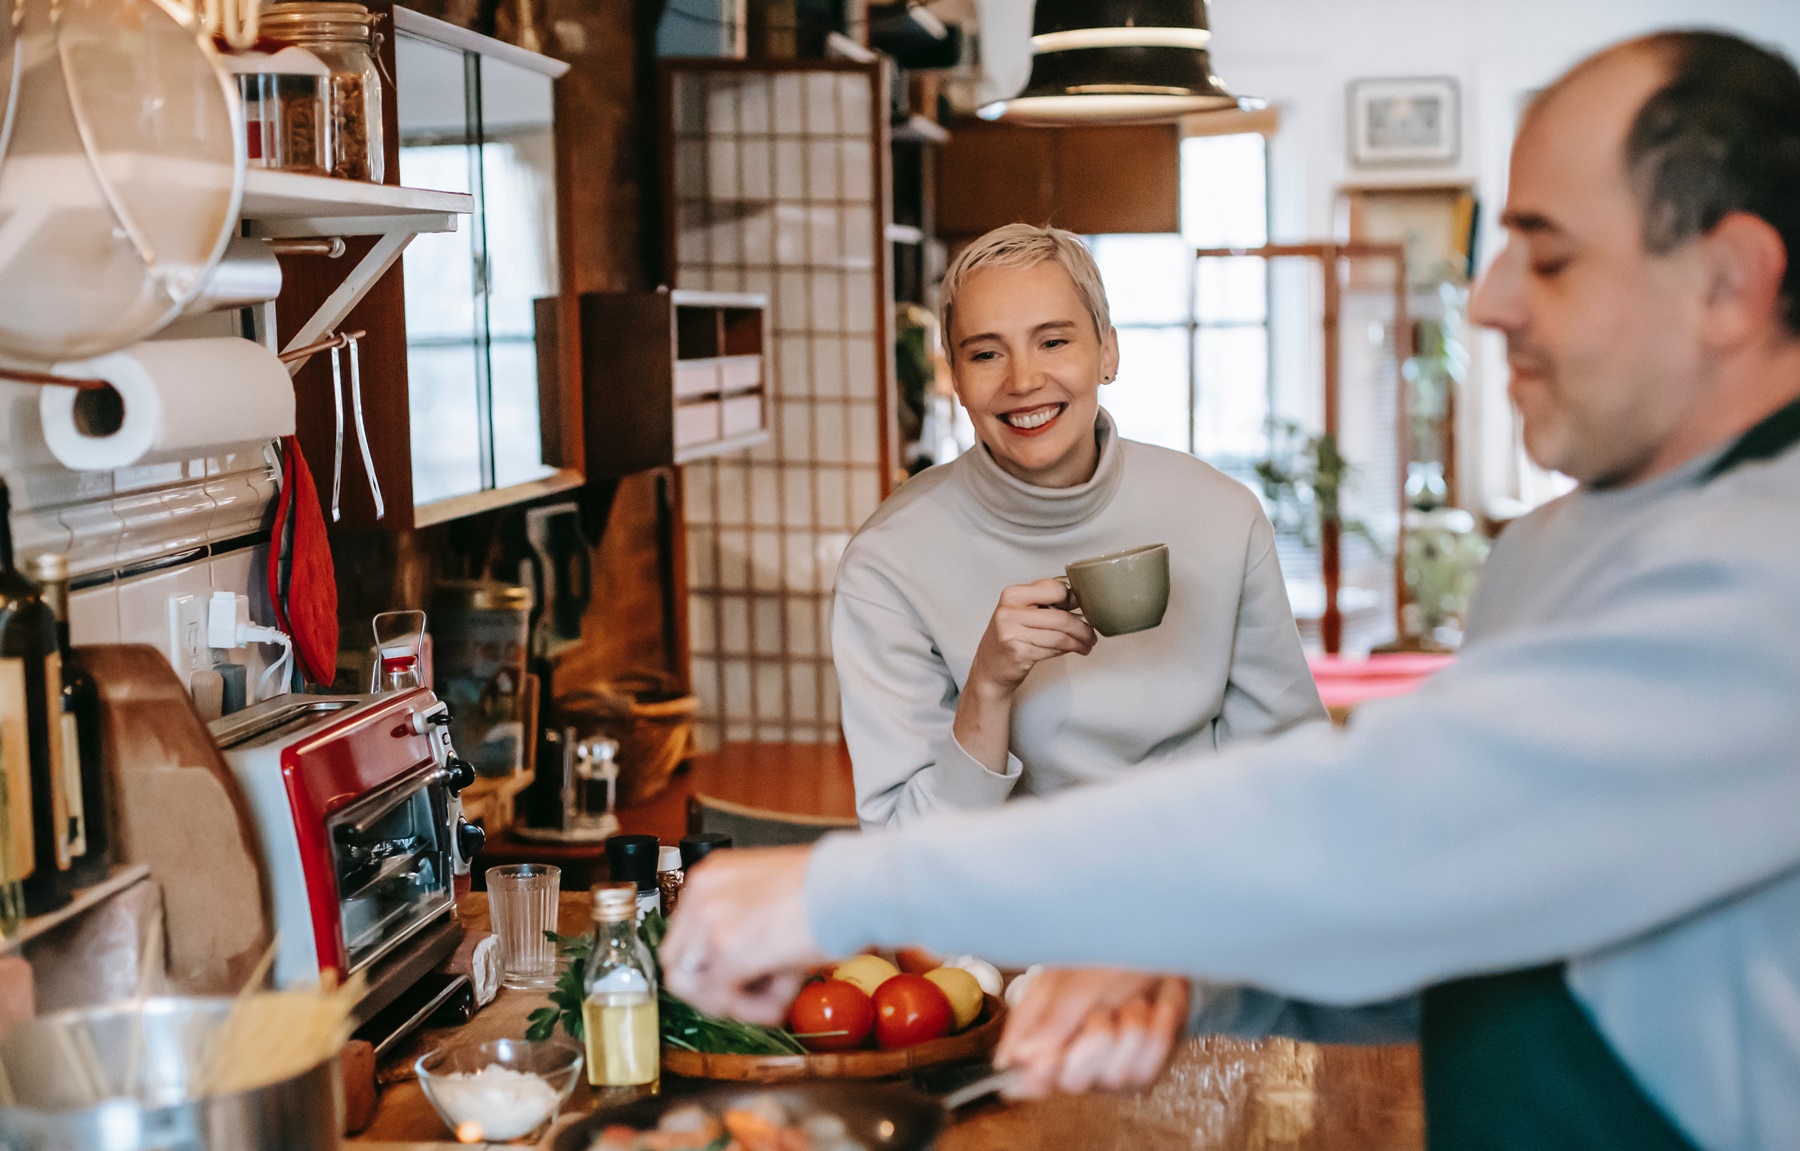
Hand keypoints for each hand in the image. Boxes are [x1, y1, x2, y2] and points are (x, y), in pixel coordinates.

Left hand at [661, 846, 826, 1024]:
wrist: (856, 883)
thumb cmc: (830, 886)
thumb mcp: (770, 893)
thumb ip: (744, 922)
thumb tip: (736, 969)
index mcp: (710, 875)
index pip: (683, 939)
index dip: (712, 969)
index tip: (743, 979)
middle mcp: (701, 894)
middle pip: (678, 968)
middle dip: (718, 992)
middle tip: (758, 994)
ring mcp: (710, 921)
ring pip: (698, 991)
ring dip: (740, 1002)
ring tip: (783, 989)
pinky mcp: (728, 950)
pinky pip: (724, 1000)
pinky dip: (755, 1008)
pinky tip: (788, 990)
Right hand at [968, 579, 1097, 696]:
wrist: (990, 668)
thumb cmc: (1010, 637)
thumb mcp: (1020, 611)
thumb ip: (1044, 600)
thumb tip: (1079, 595)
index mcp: (1013, 594)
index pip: (1056, 589)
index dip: (1074, 599)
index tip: (1082, 608)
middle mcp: (1009, 611)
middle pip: (1061, 617)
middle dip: (1083, 628)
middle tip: (1091, 635)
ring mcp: (1012, 633)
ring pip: (1060, 636)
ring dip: (1079, 642)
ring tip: (1087, 644)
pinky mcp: (1018, 653)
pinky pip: (1053, 650)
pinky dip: (1067, 650)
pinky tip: (1072, 650)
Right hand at [995, 969, 1190, 1097]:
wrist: (1155, 949)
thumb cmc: (1107, 958)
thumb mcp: (1075, 981)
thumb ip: (1051, 1019)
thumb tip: (1018, 1055)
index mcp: (1040, 1034)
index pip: (1022, 1075)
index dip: (1037, 1075)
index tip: (1049, 1060)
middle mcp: (1070, 1058)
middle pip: (1074, 1081)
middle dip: (1094, 1042)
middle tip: (1101, 1013)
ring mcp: (1106, 1068)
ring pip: (1116, 1075)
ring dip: (1130, 1027)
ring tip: (1131, 999)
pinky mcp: (1142, 1069)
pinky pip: (1148, 1068)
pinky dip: (1156, 1030)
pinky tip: (1154, 1008)